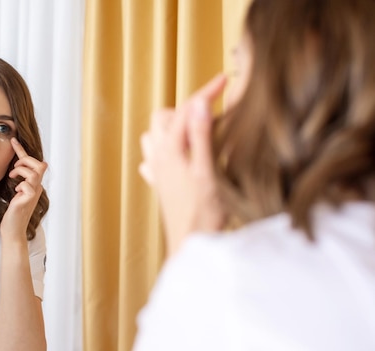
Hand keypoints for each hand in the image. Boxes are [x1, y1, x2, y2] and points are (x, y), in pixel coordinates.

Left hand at [0, 138, 47, 238]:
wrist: (13, 230)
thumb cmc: (13, 213)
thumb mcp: (16, 194)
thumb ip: (19, 182)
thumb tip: (16, 169)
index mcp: (34, 185)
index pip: (32, 164)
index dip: (22, 151)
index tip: (13, 140)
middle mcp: (37, 188)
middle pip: (40, 165)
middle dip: (25, 161)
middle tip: (13, 170)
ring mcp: (34, 194)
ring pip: (34, 172)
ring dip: (21, 171)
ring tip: (12, 177)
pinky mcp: (28, 200)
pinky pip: (27, 186)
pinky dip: (20, 185)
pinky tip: (15, 193)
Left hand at [139, 74, 227, 253]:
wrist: (191, 241)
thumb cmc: (203, 211)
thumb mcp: (207, 170)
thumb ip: (201, 136)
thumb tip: (199, 104)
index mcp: (171, 150)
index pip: (187, 110)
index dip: (206, 92)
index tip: (225, 80)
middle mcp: (158, 157)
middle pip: (164, 118)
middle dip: (186, 108)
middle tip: (212, 109)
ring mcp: (157, 170)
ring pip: (154, 136)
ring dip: (172, 126)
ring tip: (195, 129)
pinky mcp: (160, 183)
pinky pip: (153, 157)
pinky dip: (165, 148)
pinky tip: (179, 155)